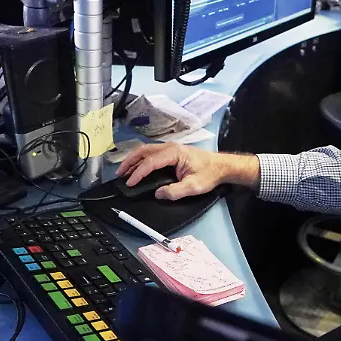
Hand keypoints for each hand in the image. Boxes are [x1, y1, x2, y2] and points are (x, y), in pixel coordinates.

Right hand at [115, 143, 259, 200]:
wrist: (221, 166)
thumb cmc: (209, 174)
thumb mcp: (193, 187)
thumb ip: (175, 191)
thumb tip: (158, 193)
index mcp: (174, 153)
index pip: (150, 162)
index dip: (138, 173)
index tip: (130, 183)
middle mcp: (170, 147)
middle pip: (144, 151)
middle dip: (129, 162)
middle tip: (119, 174)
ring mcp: (170, 148)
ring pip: (146, 150)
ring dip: (134, 160)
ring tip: (124, 172)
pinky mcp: (171, 152)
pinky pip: (151, 153)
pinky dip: (141, 160)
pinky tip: (137, 168)